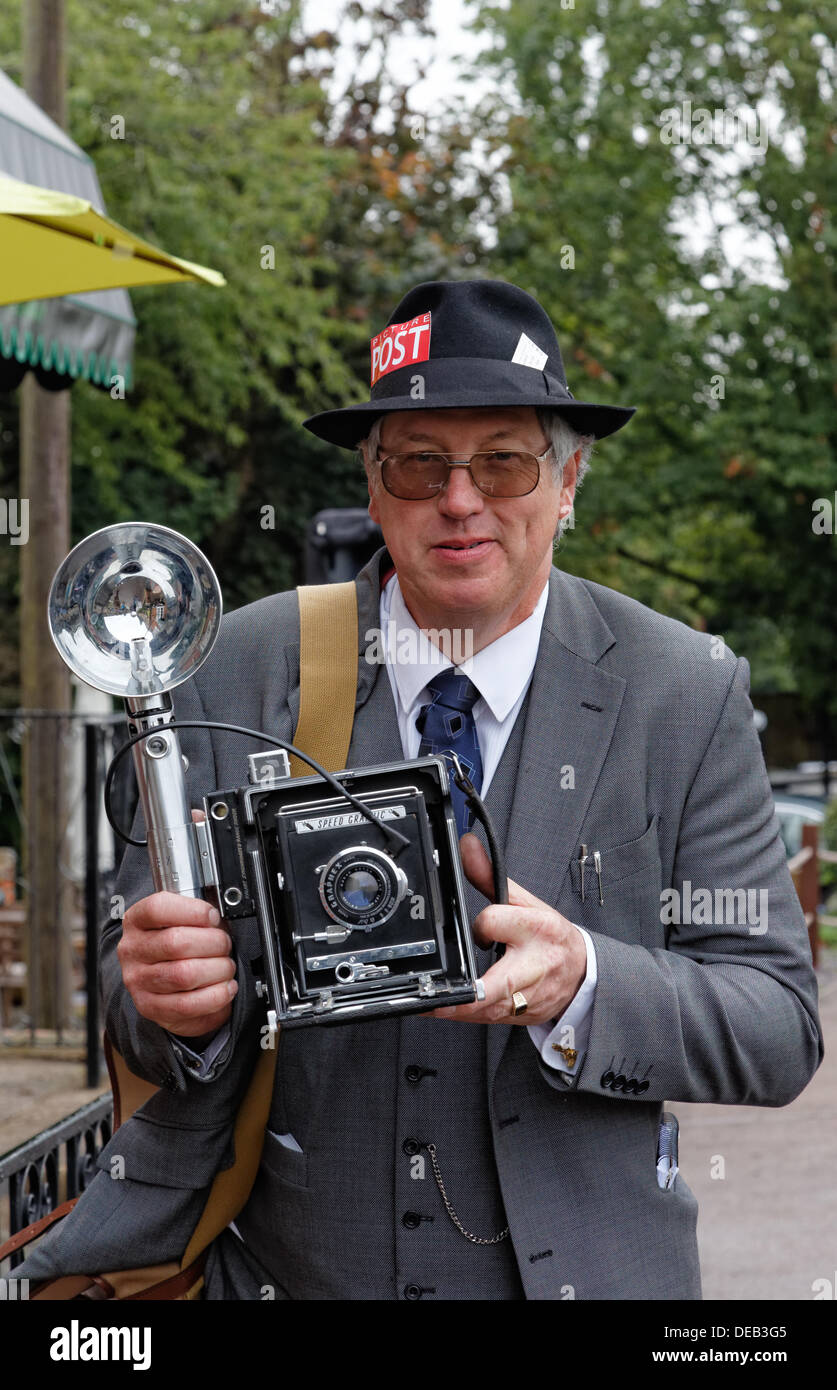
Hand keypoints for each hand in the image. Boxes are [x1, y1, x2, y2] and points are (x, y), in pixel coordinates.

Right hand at [116, 812, 236, 1036]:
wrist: (164, 982)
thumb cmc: (178, 937)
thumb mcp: (183, 902)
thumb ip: (191, 864)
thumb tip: (200, 814)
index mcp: (138, 919)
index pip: (158, 908)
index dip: (193, 911)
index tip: (212, 914)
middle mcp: (134, 950)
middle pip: (177, 944)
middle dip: (213, 942)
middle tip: (224, 941)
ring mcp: (141, 982)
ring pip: (186, 975)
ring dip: (217, 968)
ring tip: (225, 963)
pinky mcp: (154, 1009)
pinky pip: (190, 1006)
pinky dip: (216, 995)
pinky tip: (223, 985)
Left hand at [425, 832, 586, 1025]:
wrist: (581, 973)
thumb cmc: (550, 936)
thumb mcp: (524, 902)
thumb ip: (490, 875)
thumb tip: (466, 845)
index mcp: (537, 929)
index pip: (497, 922)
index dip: (482, 925)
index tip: (482, 928)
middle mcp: (534, 965)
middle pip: (500, 982)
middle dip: (471, 994)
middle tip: (440, 998)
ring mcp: (528, 996)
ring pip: (490, 1009)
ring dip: (457, 1009)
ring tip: (429, 1004)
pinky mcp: (521, 1015)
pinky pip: (487, 1019)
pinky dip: (464, 1015)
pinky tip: (444, 1008)